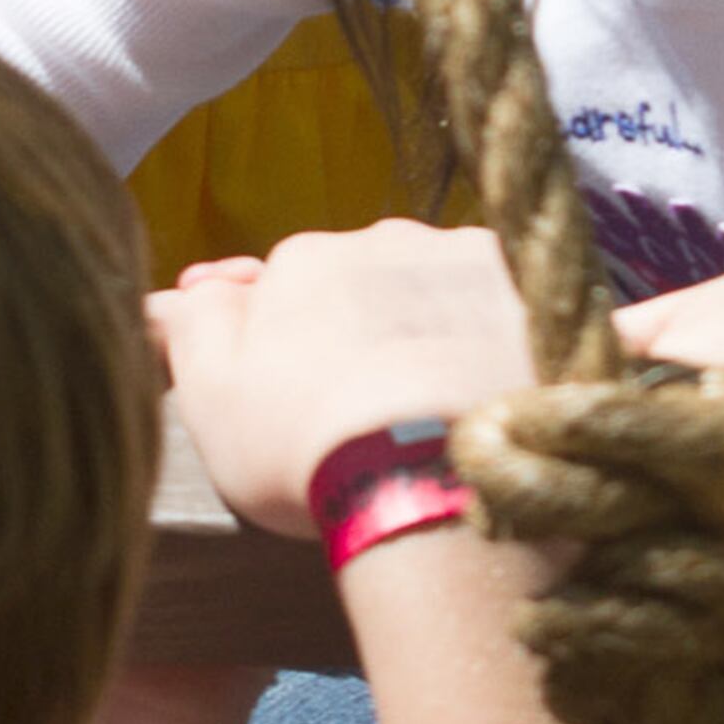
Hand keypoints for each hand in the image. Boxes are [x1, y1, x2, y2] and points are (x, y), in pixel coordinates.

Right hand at [156, 218, 537, 530]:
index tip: (308, 396)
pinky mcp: (544, 301)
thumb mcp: (208, 398)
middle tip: (381, 408)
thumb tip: (174, 292)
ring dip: (450, 328)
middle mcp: (388, 239)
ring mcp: (474, 263)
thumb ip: (189, 327)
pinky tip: (549, 376)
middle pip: (378, 278)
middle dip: (378, 326)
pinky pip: (547, 309)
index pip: (295, 283)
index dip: (299, 339)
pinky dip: (545, 336)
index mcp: (305, 259)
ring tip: (454, 411)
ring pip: (453, 288)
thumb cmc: (303, 447)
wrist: (425, 484)